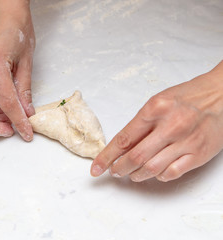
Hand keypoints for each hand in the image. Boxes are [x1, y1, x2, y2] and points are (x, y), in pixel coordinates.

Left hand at [91, 61, 222, 181]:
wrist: (222, 94)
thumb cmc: (187, 97)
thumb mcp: (159, 102)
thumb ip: (141, 123)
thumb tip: (121, 147)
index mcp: (155, 109)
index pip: (123, 139)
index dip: (106, 157)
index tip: (96, 168)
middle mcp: (170, 125)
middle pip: (135, 157)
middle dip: (119, 168)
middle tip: (114, 172)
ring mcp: (186, 140)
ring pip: (152, 168)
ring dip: (136, 175)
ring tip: (131, 174)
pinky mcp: (199, 153)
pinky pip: (172, 172)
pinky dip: (158, 176)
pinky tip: (154, 173)